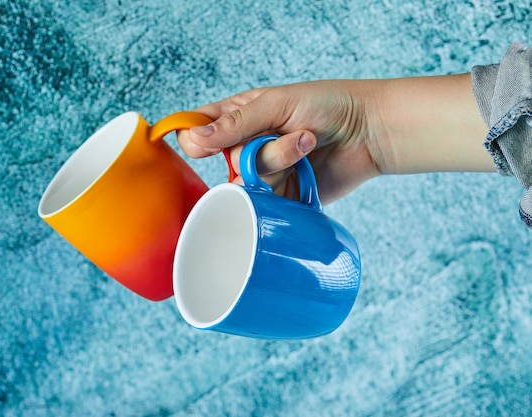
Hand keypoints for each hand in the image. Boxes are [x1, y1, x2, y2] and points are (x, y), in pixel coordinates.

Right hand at [177, 81, 382, 203]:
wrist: (368, 132)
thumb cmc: (327, 105)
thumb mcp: (276, 103)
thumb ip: (234, 124)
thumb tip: (193, 139)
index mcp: (239, 117)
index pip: (198, 130)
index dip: (196, 138)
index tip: (204, 142)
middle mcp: (247, 146)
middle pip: (225, 160)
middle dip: (258, 148)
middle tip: (291, 132)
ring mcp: (264, 173)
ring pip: (246, 181)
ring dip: (278, 162)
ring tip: (306, 144)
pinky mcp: (281, 196)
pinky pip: (266, 200)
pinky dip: (286, 184)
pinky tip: (305, 169)